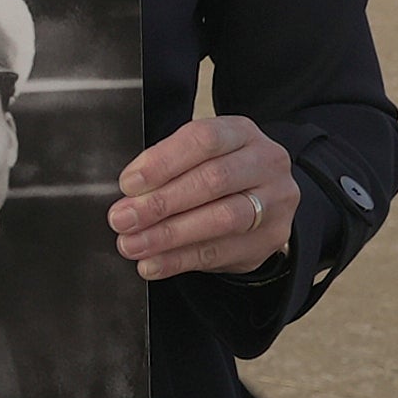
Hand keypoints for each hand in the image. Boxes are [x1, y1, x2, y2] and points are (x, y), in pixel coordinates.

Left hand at [110, 116, 295, 280]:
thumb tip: (130, 195)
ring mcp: (274, 202)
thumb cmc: (218, 173)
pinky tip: (153, 264)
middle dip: (161, 202)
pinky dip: (180, 260)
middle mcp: (265, 162)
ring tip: (133, 244)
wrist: (263, 202)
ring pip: (222, 218)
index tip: (128, 184)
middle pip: (213, 180)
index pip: (203, 139)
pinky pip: (221, 252)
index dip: (162, 162)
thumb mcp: (197, 157)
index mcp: (241, 132)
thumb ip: (167, 168)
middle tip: (123, 218)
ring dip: (169, 235)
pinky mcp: (270, 238)